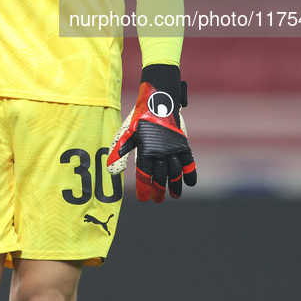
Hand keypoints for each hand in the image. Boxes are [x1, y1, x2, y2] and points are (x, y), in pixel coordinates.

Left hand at [107, 64, 195, 201]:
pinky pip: (188, 162)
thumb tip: (110, 170)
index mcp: (145, 149)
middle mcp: (160, 151)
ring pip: (174, 173)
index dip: (144, 189)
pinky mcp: (183, 143)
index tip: (144, 199)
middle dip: (158, 190)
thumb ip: (120, 151)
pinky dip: (189, 173)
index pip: (144, 175)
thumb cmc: (141, 117)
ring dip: (174, 186)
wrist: (159, 99)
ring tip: (173, 195)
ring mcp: (173, 148)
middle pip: (160, 177)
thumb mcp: (128, 131)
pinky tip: (189, 183)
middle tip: (158, 200)